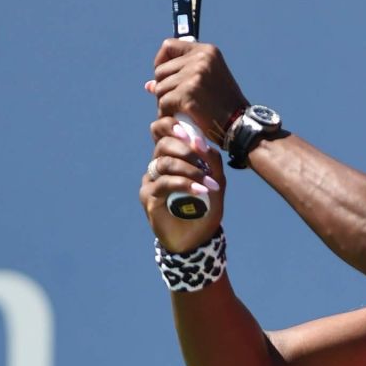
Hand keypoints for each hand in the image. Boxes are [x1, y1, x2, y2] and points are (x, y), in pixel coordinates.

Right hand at [140, 118, 224, 251]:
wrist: (197, 238)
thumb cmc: (206, 208)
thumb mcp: (216, 182)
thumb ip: (212, 162)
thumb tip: (200, 142)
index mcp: (173, 156)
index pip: (163, 131)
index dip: (173, 126)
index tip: (192, 135)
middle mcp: (159, 165)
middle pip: (163, 145)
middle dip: (185, 148)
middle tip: (202, 157)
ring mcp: (152, 180)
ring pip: (164, 163)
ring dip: (189, 169)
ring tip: (208, 182)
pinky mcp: (148, 196)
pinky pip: (164, 183)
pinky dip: (184, 184)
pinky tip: (200, 190)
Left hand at [146, 38, 247, 144]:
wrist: (240, 126)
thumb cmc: (225, 107)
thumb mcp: (209, 83)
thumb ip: (181, 77)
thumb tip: (149, 85)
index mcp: (206, 51)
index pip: (169, 46)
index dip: (161, 61)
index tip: (164, 77)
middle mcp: (200, 59)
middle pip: (161, 70)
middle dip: (163, 88)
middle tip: (175, 103)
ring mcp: (194, 76)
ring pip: (160, 88)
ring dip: (165, 103)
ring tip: (179, 112)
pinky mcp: (188, 94)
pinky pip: (164, 102)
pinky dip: (167, 114)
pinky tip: (177, 120)